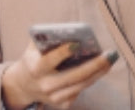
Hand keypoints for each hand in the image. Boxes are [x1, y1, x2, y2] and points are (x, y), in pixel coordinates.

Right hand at [2, 40, 117, 108]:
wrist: (25, 85)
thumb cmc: (33, 59)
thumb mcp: (33, 47)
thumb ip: (47, 39)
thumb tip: (70, 32)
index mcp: (35, 68)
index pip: (50, 60)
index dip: (63, 52)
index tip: (77, 43)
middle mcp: (45, 85)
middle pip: (74, 76)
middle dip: (94, 65)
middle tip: (109, 54)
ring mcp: (55, 98)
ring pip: (82, 85)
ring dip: (98, 73)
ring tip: (109, 60)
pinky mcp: (63, 105)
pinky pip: (80, 90)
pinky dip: (90, 79)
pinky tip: (98, 70)